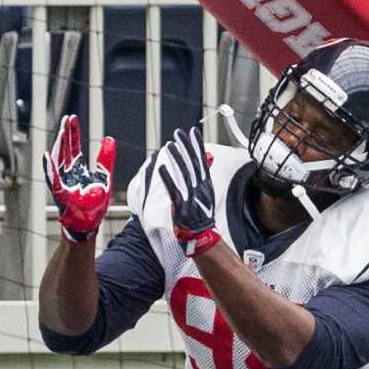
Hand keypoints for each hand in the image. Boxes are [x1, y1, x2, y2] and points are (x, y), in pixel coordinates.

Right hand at [44, 113, 114, 241]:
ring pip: (58, 160)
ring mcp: (62, 183)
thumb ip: (106, 159)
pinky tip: (47, 156)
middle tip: (68, 118)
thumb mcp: (104, 178)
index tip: (72, 118)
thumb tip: (109, 138)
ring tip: (63, 131)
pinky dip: (49, 168)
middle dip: (66, 134)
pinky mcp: (59, 194)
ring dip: (60, 145)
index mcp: (77, 170)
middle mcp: (67, 174)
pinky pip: (52, 179)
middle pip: (65, 150)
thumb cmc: (94, 206)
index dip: (73, 133)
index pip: (74, 147)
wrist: (89, 226)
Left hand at [154, 124, 219, 254]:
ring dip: (177, 159)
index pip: (201, 161)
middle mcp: (200, 189)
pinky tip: (162, 168)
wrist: (202, 236)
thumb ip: (203, 176)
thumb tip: (206, 158)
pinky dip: (168, 179)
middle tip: (178, 133)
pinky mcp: (182, 207)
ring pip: (184, 175)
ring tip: (170, 146)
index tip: (192, 132)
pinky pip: (174, 190)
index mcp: (205, 185)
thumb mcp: (206, 193)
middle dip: (186, 147)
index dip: (197, 146)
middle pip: (193, 164)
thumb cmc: (201, 215)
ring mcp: (191, 197)